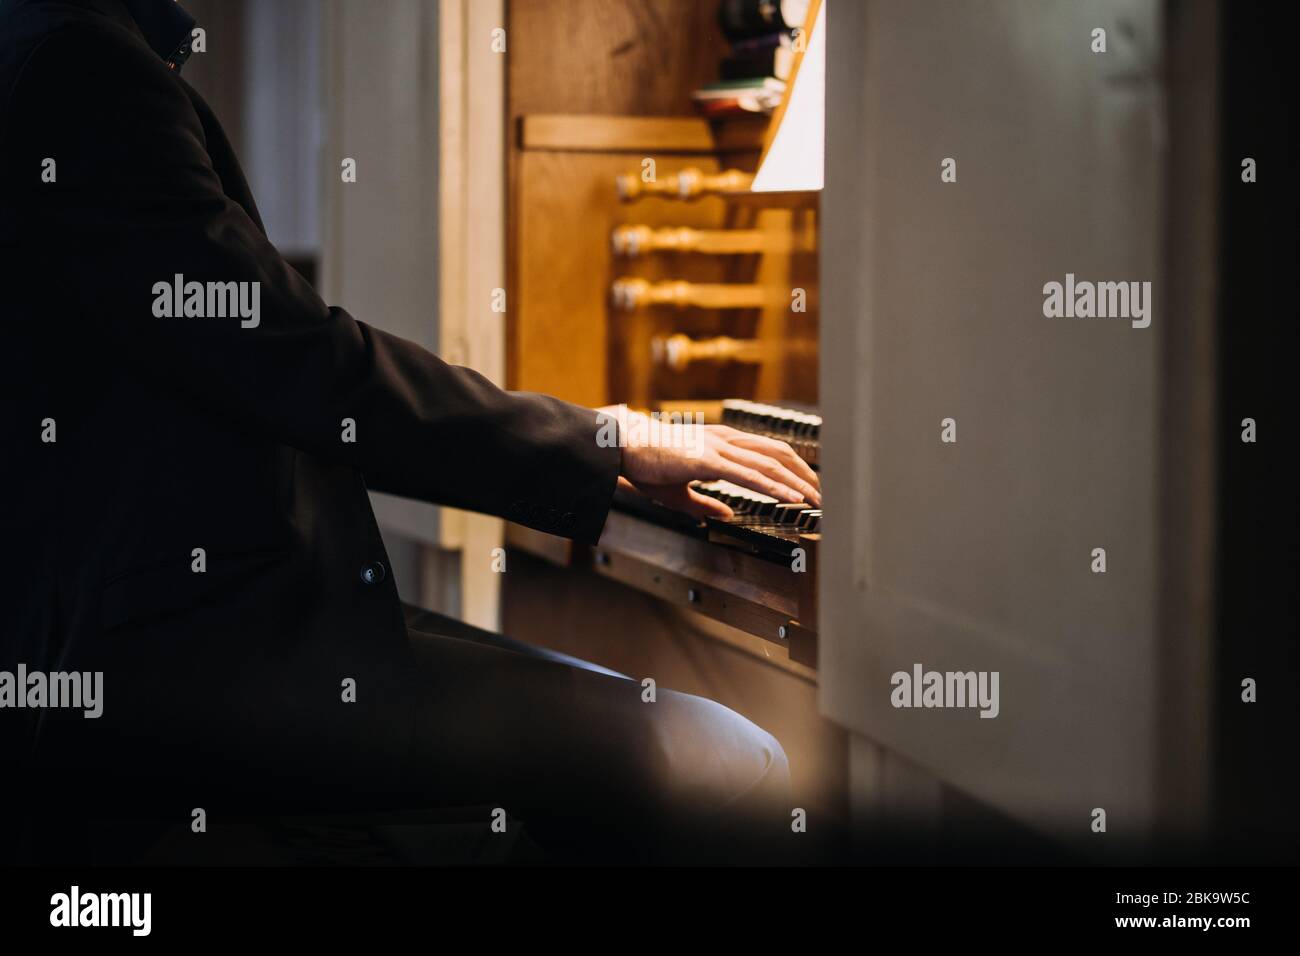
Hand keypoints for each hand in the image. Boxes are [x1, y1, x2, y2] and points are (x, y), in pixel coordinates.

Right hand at [599, 406, 819, 520]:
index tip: (807, 487)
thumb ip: (705, 503)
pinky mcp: (707, 460)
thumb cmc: (645, 465)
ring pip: (770, 463)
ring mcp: (718, 448)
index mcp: (719, 443)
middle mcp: (724, 440)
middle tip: (822, 494)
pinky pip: (749, 475)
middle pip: (777, 453)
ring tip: (815, 500)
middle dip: (804, 474)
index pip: (766, 452)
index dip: (791, 469)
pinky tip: (790, 499)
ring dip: (797, 483)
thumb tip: (727, 515)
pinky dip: (774, 487)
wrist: (621, 446)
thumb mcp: (679, 491)